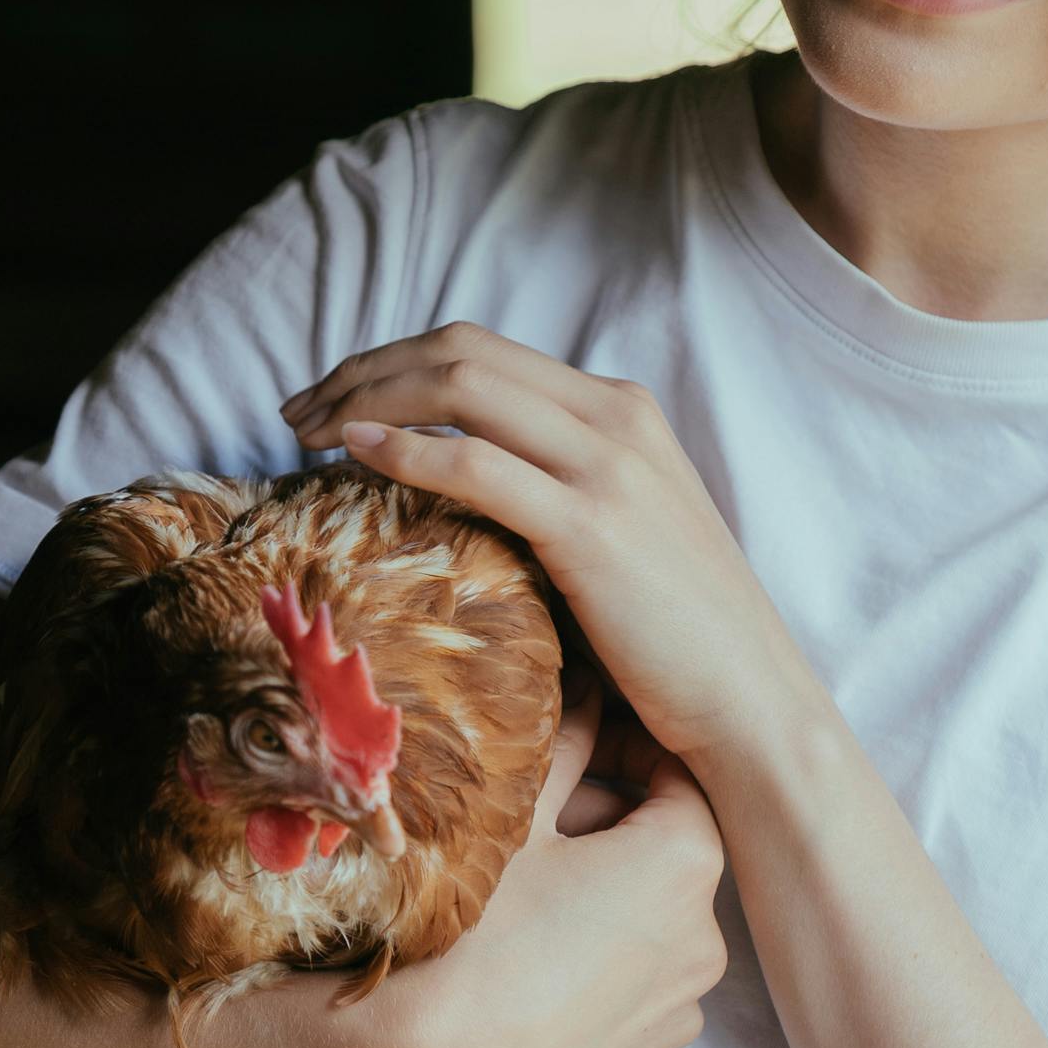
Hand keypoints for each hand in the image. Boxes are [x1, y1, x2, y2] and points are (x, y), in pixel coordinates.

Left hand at [281, 325, 811, 766]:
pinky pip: (475, 463)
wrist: (750, 698)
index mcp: (621, 409)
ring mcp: (606, 467)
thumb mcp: (622, 529)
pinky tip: (357, 456)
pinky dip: (405, 449)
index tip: (333, 401)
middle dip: (363, 370)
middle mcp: (615, 419)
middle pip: (460, 350)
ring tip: (306, 432)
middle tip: (297, 412)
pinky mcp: (590, 526)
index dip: (392, 362)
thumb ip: (557, 485)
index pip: (483, 349)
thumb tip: (463, 482)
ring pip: (460, 386)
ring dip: (365, 398)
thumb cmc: (677, 634)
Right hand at [355, 687, 729, 1047]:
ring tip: (532, 897)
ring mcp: (679, 1010)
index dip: (629, 752)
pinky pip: (636, 989)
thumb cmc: (473, 926)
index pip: (679, 779)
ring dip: (610, 901)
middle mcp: (707, 941)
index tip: (584, 745)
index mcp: (686, 863)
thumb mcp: (518, 815)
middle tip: (537, 824)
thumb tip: (585, 687)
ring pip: (654, 926)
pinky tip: (537, 963)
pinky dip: (603, 967)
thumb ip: (568, 742)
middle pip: (668, 856)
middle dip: (611, 831)